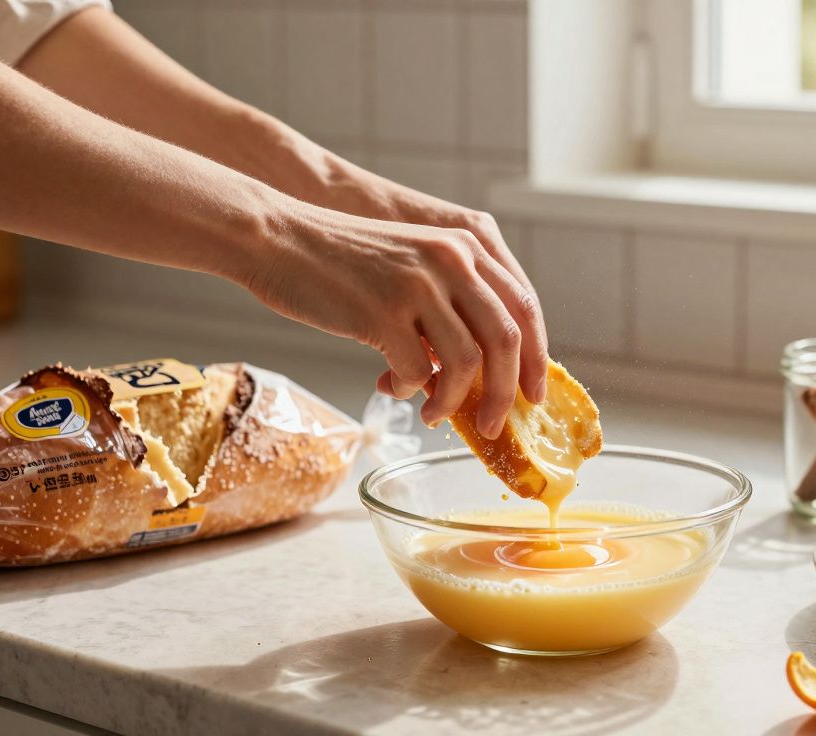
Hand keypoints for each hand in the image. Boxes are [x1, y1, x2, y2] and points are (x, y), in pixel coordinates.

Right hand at [246, 206, 546, 438]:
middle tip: (495, 424)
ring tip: (433, 415)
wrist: (278, 237)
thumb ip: (449, 305)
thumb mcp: (412, 265)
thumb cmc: (342, 260)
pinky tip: (390, 386)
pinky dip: (408, 391)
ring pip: (466, 364)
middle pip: (507, 340)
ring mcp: (419, 285)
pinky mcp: (383, 313)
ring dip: (453, 402)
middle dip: (506, 393)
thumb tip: (475, 373)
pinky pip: (417, 373)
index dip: (537, 357)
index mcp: (465, 245)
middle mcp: (451, 259)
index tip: (536, 394)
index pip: (524, 307)